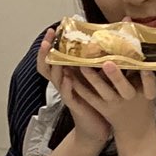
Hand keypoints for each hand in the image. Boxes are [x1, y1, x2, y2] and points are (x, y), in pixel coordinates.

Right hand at [40, 28, 110, 146]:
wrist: (98, 127)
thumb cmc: (98, 100)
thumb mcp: (95, 77)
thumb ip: (96, 61)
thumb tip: (109, 39)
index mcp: (68, 74)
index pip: (53, 56)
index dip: (50, 44)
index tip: (53, 29)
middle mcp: (64, 82)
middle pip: (47, 65)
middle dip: (46, 50)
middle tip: (47, 37)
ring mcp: (67, 93)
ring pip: (55, 78)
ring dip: (55, 65)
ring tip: (54, 53)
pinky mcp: (74, 105)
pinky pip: (67, 95)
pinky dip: (66, 86)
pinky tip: (68, 78)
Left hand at [70, 62, 155, 149]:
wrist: (135, 129)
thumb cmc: (142, 103)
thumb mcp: (148, 91)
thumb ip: (142, 75)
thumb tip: (135, 50)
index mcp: (145, 93)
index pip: (150, 84)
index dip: (147, 76)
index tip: (144, 66)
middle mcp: (129, 98)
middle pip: (124, 88)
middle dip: (116, 76)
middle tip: (108, 63)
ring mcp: (114, 104)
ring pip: (104, 91)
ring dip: (93, 78)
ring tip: (83, 65)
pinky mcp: (102, 108)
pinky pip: (90, 97)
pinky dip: (81, 87)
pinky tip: (72, 77)